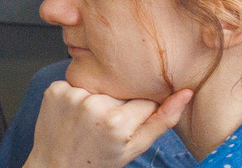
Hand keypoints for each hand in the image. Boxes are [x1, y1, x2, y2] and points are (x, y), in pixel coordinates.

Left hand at [26, 80, 194, 167]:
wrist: (57, 165)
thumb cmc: (99, 161)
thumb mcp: (135, 148)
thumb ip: (162, 121)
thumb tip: (186, 92)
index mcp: (117, 122)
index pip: (145, 99)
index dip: (140, 111)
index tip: (129, 123)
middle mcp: (93, 104)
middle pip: (122, 90)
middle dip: (119, 103)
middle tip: (106, 125)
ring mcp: (71, 94)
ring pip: (100, 84)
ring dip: (98, 97)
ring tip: (90, 120)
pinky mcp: (55, 87)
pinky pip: (77, 82)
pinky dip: (78, 94)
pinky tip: (74, 113)